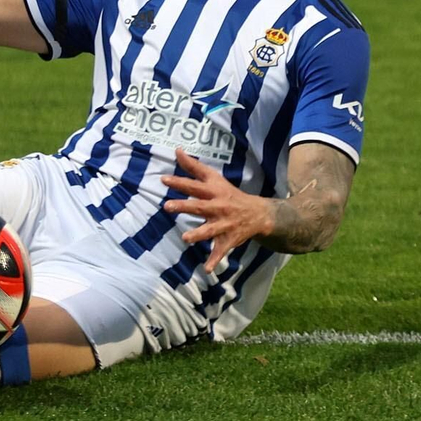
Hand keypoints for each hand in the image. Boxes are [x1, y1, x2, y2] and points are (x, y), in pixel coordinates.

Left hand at [161, 148, 273, 272]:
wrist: (257, 214)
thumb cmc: (229, 194)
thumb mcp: (214, 178)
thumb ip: (194, 167)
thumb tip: (176, 151)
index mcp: (213, 192)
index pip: (194, 185)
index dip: (179, 182)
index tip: (163, 180)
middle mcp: (218, 207)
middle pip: (199, 206)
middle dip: (184, 206)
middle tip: (167, 206)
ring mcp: (223, 224)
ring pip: (210, 230)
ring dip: (198, 234)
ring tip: (185, 238)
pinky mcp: (227, 240)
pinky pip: (220, 251)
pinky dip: (214, 260)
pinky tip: (207, 269)